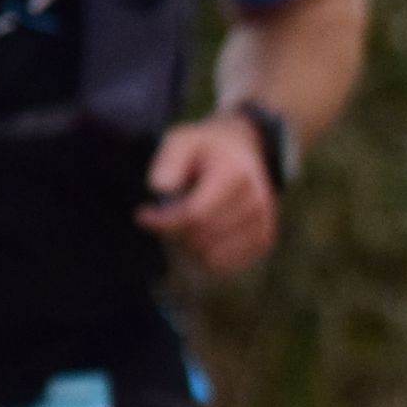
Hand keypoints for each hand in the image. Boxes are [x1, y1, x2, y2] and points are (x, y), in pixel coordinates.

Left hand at [137, 114, 277, 275]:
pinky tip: (199, 235)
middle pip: (201, 239)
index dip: (163, 221)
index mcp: (235, 176)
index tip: (143, 215)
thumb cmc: (204, 149)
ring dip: (189, 246)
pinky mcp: (264, 238)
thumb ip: (169, 161)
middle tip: (163, 216)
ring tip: (183, 225)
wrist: (244, 151)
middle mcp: (255, 201)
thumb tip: (158, 187)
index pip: (194, 216)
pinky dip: (205, 256)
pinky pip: (226, 264)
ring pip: (212, 257)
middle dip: (174, 232)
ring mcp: (263, 222)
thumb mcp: (182, 141)